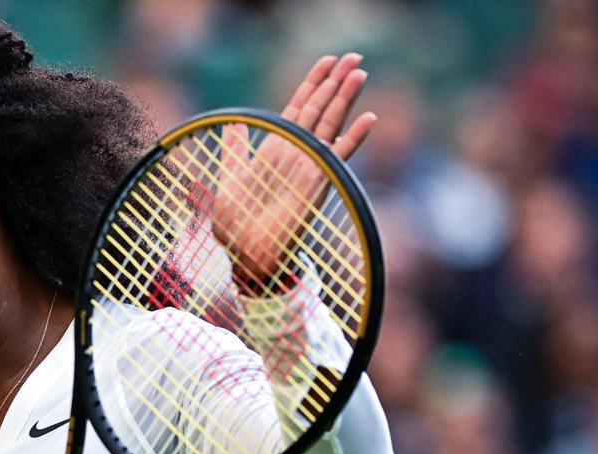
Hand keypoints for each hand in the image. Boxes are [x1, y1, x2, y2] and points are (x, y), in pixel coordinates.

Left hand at [212, 53, 376, 288]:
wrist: (245, 255)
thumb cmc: (235, 223)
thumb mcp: (229, 180)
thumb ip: (235, 151)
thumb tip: (234, 125)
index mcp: (275, 149)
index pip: (297, 108)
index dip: (311, 84)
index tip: (327, 61)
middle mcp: (296, 154)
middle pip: (319, 109)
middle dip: (334, 82)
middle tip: (354, 55)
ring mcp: (309, 166)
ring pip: (330, 124)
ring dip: (345, 99)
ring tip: (360, 72)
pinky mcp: (318, 183)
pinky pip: (339, 155)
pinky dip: (354, 137)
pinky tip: (369, 118)